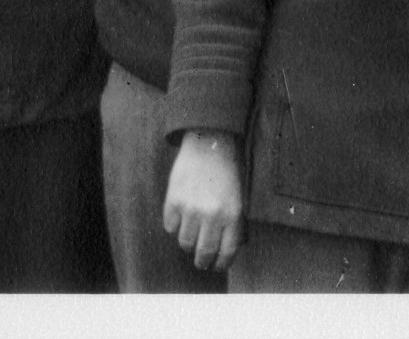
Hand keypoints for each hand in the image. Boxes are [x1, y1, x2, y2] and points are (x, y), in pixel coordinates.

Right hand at [163, 129, 244, 270]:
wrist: (209, 142)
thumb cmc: (227, 169)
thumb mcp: (239, 195)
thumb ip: (233, 221)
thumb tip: (225, 248)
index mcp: (232, 214)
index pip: (227, 251)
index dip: (221, 263)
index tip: (217, 266)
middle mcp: (212, 215)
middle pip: (204, 252)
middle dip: (202, 261)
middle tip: (201, 262)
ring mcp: (191, 209)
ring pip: (185, 242)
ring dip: (188, 243)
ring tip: (191, 236)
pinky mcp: (173, 201)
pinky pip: (170, 226)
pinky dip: (174, 225)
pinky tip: (180, 216)